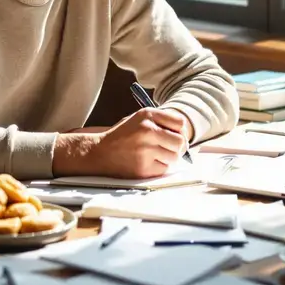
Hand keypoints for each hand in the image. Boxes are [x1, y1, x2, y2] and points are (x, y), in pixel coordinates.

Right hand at [52, 109, 185, 177]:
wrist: (99, 153)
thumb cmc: (123, 136)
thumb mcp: (139, 119)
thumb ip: (161, 121)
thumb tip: (185, 134)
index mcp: (147, 115)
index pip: (180, 123)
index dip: (178, 131)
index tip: (171, 135)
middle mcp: (147, 130)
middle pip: (180, 142)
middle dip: (177, 147)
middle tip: (168, 149)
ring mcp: (145, 150)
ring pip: (174, 157)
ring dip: (167, 158)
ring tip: (154, 155)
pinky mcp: (143, 168)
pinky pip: (164, 169)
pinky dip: (158, 168)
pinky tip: (146, 163)